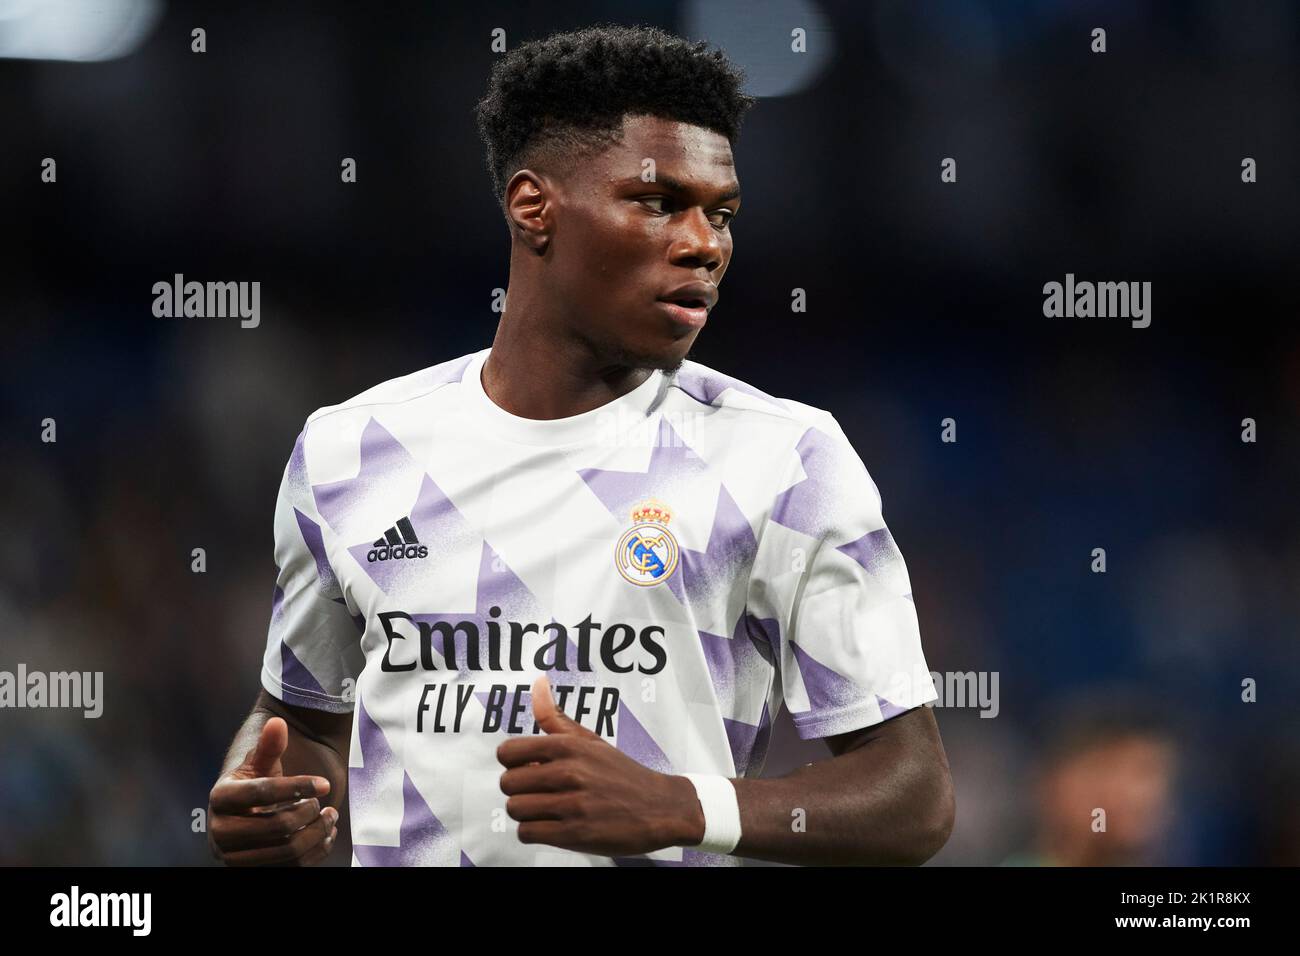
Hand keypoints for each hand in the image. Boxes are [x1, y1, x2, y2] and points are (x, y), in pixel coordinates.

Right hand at [208, 717, 338, 865]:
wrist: (246, 815)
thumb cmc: (255, 786)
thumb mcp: (260, 763)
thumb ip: (269, 745)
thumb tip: (277, 723)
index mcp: (221, 798)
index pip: (262, 793)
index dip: (296, 786)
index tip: (325, 784)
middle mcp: (221, 832)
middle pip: (277, 826)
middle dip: (308, 813)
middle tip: (323, 803)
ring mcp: (234, 858)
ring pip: (287, 851)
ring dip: (316, 833)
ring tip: (329, 817)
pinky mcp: (252, 872)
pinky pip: (291, 869)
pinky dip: (315, 852)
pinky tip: (325, 834)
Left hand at [496, 676, 705, 856]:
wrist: (659, 808)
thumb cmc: (621, 774)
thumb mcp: (590, 741)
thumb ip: (556, 717)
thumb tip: (538, 683)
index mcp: (568, 746)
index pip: (507, 752)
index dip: (512, 763)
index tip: (527, 769)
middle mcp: (569, 772)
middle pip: (508, 783)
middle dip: (519, 790)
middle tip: (538, 792)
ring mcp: (572, 804)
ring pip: (516, 809)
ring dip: (527, 813)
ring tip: (546, 810)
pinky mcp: (575, 834)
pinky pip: (528, 833)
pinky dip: (534, 832)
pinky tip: (551, 826)